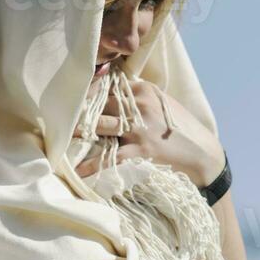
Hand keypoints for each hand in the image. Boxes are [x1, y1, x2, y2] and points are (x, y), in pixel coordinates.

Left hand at [74, 77, 224, 187]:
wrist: (203, 155)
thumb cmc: (180, 129)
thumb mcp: (162, 104)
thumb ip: (137, 99)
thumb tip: (108, 97)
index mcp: (144, 90)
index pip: (106, 87)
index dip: (86, 96)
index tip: (69, 100)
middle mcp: (140, 104)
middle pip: (99, 105)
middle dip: (79, 113)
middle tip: (57, 118)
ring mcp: (140, 127)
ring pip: (99, 126)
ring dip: (78, 133)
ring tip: (60, 137)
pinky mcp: (141, 150)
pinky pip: (109, 157)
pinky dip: (91, 166)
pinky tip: (76, 171)